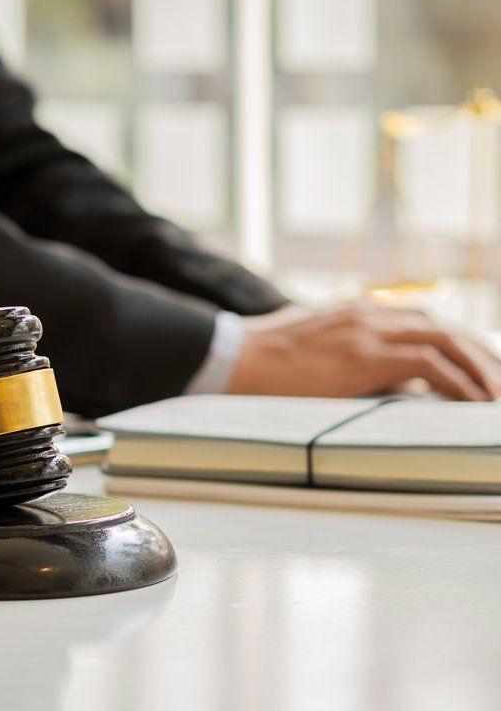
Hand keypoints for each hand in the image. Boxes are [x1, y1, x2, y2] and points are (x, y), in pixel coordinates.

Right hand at [228, 302, 500, 400]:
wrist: (236, 357)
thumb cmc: (263, 359)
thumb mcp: (308, 345)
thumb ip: (340, 349)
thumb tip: (359, 372)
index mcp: (356, 310)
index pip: (421, 319)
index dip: (455, 340)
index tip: (476, 362)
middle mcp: (369, 313)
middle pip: (443, 325)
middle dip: (479, 352)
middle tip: (499, 379)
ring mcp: (368, 330)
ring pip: (446, 339)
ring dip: (479, 366)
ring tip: (497, 394)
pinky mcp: (365, 354)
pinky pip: (429, 364)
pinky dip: (458, 381)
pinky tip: (474, 400)